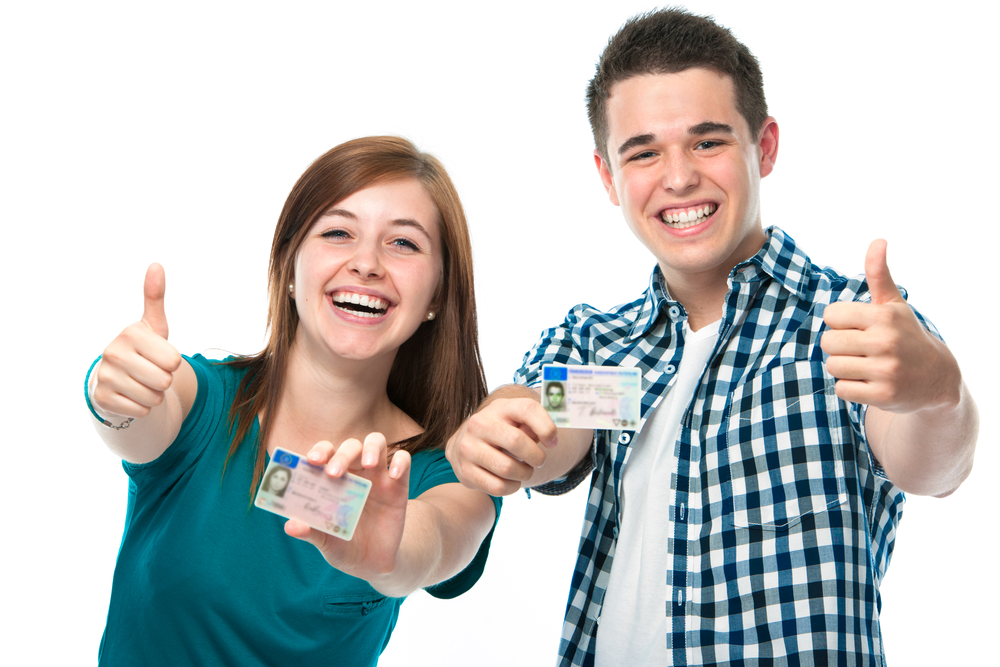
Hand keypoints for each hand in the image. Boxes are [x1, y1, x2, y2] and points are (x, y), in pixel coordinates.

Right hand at [92, 263, 182, 417]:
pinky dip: (141, 408)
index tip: (158, 356)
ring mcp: (105, 376)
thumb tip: (156, 264)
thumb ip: (155, 298)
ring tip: (141, 383)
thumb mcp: (153, 326)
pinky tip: (131, 396)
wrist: (118, 379)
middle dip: (164, 380)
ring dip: (154, 395)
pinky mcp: (102, 399)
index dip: (172, 362)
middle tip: (150, 372)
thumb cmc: (143, 350)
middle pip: (164, 380)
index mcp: (131, 334)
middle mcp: (113, 352)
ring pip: (153, 398)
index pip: (173, 360)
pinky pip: (140, 411)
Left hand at [285, 433, 411, 579]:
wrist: (372, 563)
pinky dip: (400, 462)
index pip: (326, 453)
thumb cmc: (343, 546)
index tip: (312, 461)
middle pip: (351, 446)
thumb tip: (290, 526)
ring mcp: (378, 476)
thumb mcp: (326, 541)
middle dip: (342, 455)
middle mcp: (355, 472)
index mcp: (333, 479)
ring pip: (377, 443)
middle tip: (334, 473)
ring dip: (371, 448)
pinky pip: (404, 461)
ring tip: (368, 464)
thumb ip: (310, 532)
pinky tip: (394, 475)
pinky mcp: (399, 485)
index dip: (319, 451)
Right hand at [445, 396, 555, 495]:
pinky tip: (511, 480)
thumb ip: (534, 426)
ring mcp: (469, 448)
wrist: (467, 443)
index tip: (553, 442)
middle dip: (536, 457)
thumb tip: (550, 438)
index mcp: (499, 407)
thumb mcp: (517, 421)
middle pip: (516, 441)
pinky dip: (512, 487)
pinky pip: (498, 487)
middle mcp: (480, 424)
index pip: (527, 409)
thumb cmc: (503, 432)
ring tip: (524, 471)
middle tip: (539, 461)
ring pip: (507, 468)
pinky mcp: (466, 471)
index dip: (546, 427)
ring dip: (524, 474)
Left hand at [821, 240, 960, 413]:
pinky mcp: (884, 395)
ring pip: (833, 366)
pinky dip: (850, 387)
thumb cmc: (905, 335)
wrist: (936, 378)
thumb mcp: (894, 305)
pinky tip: (869, 382)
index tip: (858, 327)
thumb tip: (878, 240)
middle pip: (828, 342)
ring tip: (865, 365)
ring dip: (843, 368)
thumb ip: (878, 274)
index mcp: (884, 316)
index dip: (839, 322)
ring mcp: (886, 370)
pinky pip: (842, 389)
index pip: (831, 315)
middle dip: (838, 347)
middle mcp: (886, 342)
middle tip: (860, 349)